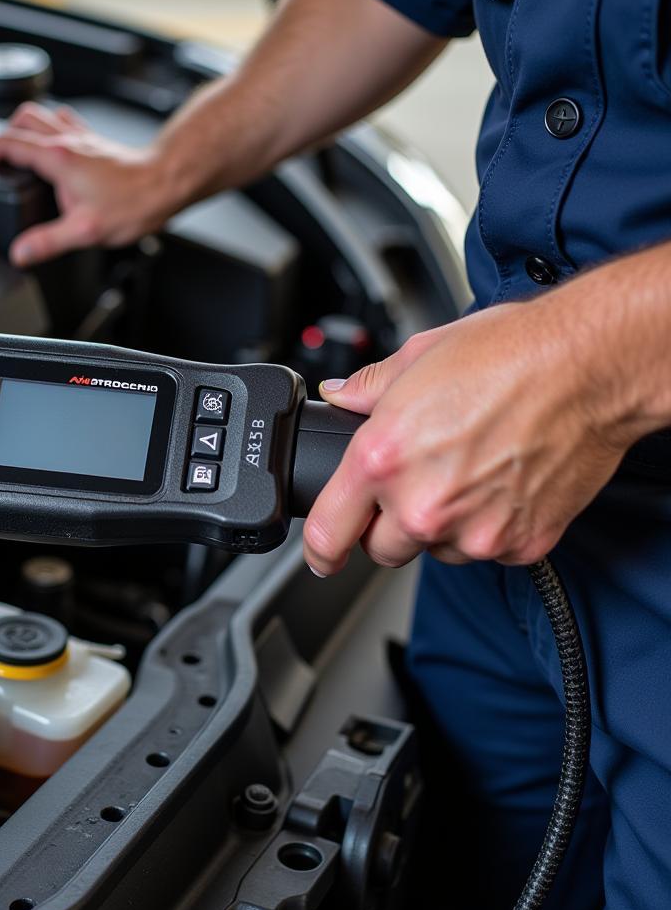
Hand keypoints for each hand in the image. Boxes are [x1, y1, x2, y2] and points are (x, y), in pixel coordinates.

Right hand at [0, 102, 178, 266]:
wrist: (167, 183)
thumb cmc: (135, 202)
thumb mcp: (85, 231)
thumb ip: (47, 242)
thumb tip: (20, 253)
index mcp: (57, 157)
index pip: (7, 145)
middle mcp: (67, 140)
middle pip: (19, 121)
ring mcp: (82, 138)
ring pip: (40, 115)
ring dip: (20, 126)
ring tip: (11, 145)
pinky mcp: (95, 142)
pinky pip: (62, 121)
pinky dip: (48, 126)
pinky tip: (51, 139)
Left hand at [302, 300, 631, 574]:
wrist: (591, 365)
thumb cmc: (511, 354)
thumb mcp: (419, 357)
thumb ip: (367, 388)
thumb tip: (340, 394)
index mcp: (382, 459)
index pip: (328, 534)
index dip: (318, 550)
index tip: (321, 555)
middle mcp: (423, 504)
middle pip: (382, 550)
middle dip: (388, 526)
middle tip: (415, 485)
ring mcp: (474, 531)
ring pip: (435, 550)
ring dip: (440, 526)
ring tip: (468, 473)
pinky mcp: (520, 544)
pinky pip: (487, 550)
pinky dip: (488, 527)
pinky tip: (501, 483)